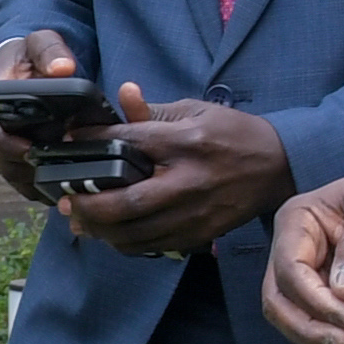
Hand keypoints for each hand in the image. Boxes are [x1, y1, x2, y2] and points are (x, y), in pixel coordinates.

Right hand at [0, 24, 82, 198]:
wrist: (26, 67)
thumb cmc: (29, 56)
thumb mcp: (39, 43)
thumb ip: (50, 51)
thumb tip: (63, 69)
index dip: (1, 143)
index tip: (28, 148)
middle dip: (24, 168)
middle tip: (54, 169)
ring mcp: (4, 146)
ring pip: (12, 174)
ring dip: (33, 182)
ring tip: (62, 182)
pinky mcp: (18, 157)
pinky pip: (24, 180)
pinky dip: (41, 187)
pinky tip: (62, 187)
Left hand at [63, 85, 294, 262]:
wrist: (277, 167)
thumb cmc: (232, 134)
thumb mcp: (195, 110)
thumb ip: (153, 111)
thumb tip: (121, 96)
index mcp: (185, 143)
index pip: (127, 144)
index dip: (91, 144)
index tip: (68, 145)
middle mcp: (188, 182)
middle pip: (127, 203)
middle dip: (89, 205)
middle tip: (66, 201)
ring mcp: (194, 213)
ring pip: (136, 234)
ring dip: (102, 230)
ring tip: (81, 220)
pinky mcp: (200, 235)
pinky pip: (153, 247)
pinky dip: (127, 243)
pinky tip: (112, 233)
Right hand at [264, 162, 343, 343]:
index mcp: (297, 221)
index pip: (290, 270)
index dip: (315, 300)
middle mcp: (293, 249)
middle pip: (278, 302)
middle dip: (308, 329)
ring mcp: (307, 275)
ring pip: (292, 319)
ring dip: (321, 339)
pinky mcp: (326, 294)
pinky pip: (317, 324)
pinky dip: (335, 337)